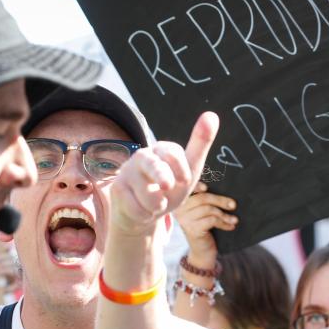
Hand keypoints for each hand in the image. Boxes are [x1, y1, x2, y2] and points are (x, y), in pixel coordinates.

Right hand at [110, 112, 218, 237]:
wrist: (143, 212)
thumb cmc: (169, 190)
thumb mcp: (189, 172)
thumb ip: (200, 145)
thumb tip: (211, 114)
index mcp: (162, 149)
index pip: (172, 154)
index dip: (181, 171)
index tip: (184, 180)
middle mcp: (143, 156)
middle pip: (153, 165)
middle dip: (161, 176)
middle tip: (167, 187)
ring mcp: (128, 171)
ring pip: (149, 195)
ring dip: (157, 207)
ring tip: (154, 204)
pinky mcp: (117, 188)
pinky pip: (136, 207)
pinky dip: (144, 215)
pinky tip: (141, 209)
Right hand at [175, 182, 236, 265]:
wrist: (203, 251)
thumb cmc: (206, 227)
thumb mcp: (203, 211)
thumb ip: (205, 199)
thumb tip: (222, 185)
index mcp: (181, 202)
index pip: (188, 190)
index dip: (197, 185)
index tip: (207, 187)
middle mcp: (179, 210)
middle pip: (202, 198)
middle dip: (220, 200)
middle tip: (233, 205)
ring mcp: (185, 220)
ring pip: (208, 209)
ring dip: (224, 214)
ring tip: (234, 219)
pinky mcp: (193, 230)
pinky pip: (211, 220)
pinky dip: (223, 223)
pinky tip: (230, 226)